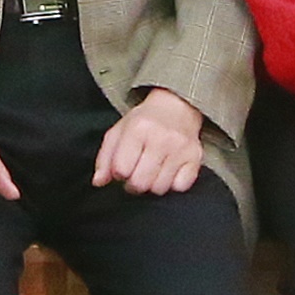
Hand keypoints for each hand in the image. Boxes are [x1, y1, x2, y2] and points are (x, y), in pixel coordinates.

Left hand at [93, 89, 207, 194]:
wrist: (177, 106)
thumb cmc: (144, 122)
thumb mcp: (119, 132)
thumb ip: (105, 157)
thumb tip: (98, 182)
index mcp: (138, 129)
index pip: (121, 169)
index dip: (119, 173)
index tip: (123, 167)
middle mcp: (161, 138)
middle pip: (140, 182)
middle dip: (133, 184)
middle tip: (135, 174)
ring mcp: (180, 149)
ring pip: (159, 188)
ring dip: (152, 185)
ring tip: (151, 172)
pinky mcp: (195, 157)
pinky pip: (180, 187)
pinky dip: (172, 184)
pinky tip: (168, 172)